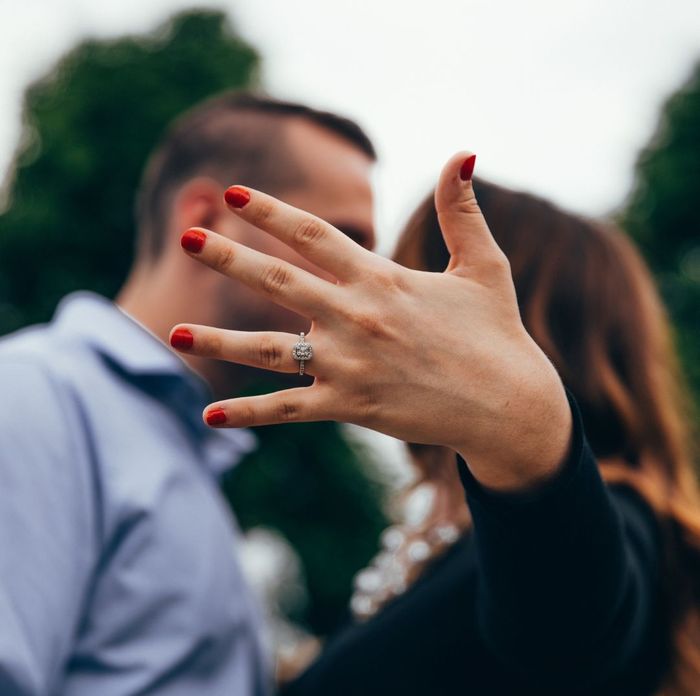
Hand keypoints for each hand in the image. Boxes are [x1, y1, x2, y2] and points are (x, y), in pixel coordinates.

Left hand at [172, 152, 571, 490]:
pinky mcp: (350, 407)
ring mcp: (349, 366)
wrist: (508, 405)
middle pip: (279, 281)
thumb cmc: (495, 333)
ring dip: (219, 340)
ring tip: (174, 330)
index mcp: (382, 279)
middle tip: (188, 238)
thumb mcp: (484, 265)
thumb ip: (462, 211)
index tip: (233, 194)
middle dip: (229, 258)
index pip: (315, 236)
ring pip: (269, 350)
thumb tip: (464, 152)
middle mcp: (357, 318)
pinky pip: (288, 409)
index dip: (272, 212)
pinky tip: (209, 415)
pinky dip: (248, 413)